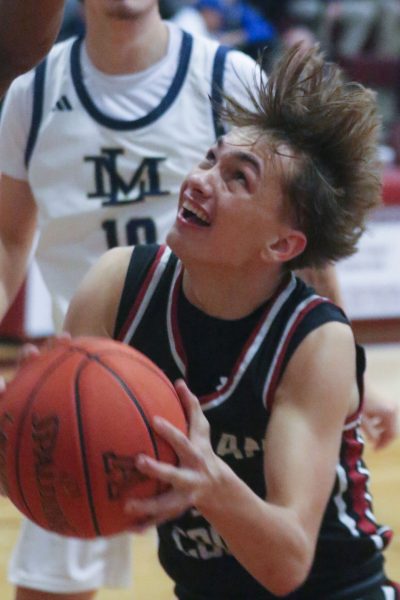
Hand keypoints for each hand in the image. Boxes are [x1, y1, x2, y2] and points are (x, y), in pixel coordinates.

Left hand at [124, 380, 223, 530]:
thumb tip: (179, 381)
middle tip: (138, 461)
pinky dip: (146, 524)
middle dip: (159, 470)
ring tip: (127, 505)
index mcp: (196, 455)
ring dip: (148, 506)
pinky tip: (129, 529)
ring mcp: (185, 496)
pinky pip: (160, 519)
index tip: (154, 421)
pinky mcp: (177, 510)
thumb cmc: (204, 451)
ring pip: (167, 504)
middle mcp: (192, 476)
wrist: (220, 489)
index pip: (183, 440)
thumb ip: (191, 406)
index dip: (171, 432)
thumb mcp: (202, 431)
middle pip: (175, 474)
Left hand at [362, 383, 398, 449]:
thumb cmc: (356, 400)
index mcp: (389, 413)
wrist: (350, 382)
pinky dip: (376, 421)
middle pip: (390, 428)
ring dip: (378, 429)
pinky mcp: (381, 399)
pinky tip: (366, 422)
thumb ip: (370, 433)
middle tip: (372, 444)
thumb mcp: (362, 419)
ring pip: (386, 421)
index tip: (374, 450)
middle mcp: (391, 407)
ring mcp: (387, 402)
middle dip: (381, 437)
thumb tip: (375, 441)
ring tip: (367, 433)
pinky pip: (382, 414)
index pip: (392, 434)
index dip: (384, 444)